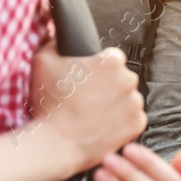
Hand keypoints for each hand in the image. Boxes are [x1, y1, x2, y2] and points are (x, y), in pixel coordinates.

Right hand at [29, 45, 145, 175]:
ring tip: (92, 113)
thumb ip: (54, 42)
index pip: (111, 57)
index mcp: (112, 62)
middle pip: (121, 77)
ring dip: (115, 102)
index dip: (98, 66)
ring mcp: (135, 103)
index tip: (87, 77)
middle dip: (107, 85)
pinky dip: (120, 121)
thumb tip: (58, 36)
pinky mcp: (138, 124)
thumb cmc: (49, 103)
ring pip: (127, 98)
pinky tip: (101, 124)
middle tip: (87, 97)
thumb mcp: (43, 61)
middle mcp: (129, 80)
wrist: (56, 144)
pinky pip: (132, 118)